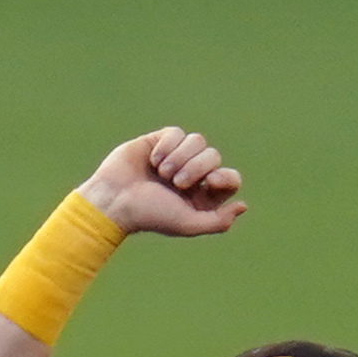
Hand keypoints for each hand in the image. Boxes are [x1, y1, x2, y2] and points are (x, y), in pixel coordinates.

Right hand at [81, 127, 243, 237]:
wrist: (114, 200)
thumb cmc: (150, 215)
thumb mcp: (187, 223)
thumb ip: (218, 222)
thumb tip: (243, 206)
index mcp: (201, 196)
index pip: (230, 178)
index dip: (224, 176)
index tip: (211, 181)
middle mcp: (191, 175)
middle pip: (214, 156)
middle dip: (197, 167)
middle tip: (176, 183)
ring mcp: (176, 157)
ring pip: (198, 141)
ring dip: (180, 157)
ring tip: (161, 172)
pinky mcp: (160, 142)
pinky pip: (177, 133)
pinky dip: (167, 146)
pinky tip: (153, 159)